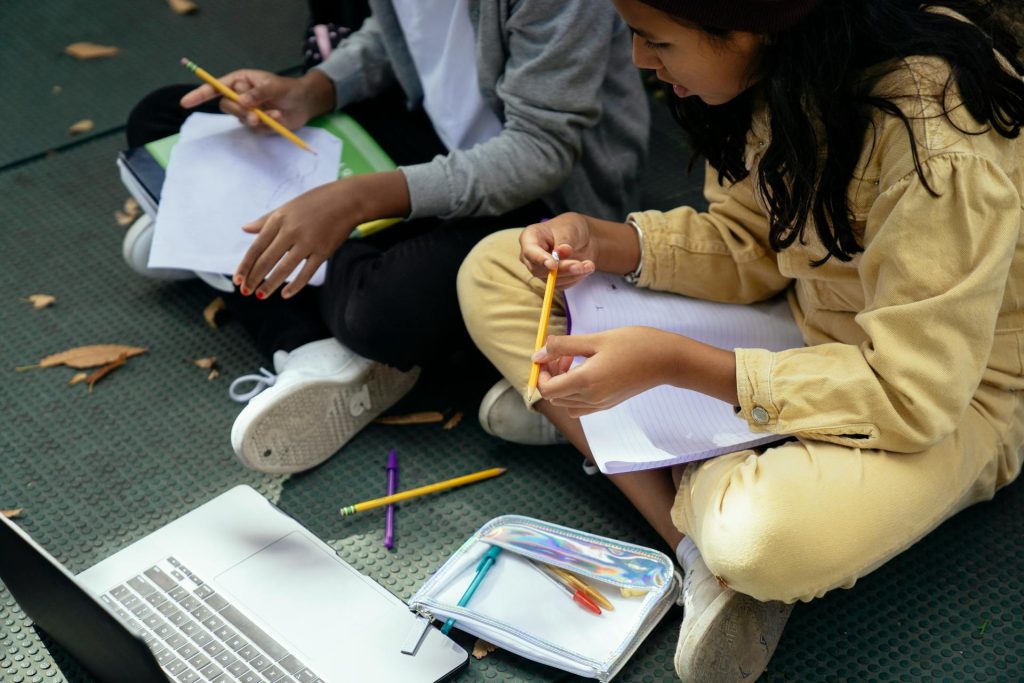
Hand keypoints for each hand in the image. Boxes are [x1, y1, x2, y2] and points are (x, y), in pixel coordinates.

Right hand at [180, 69, 334, 131]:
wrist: (304, 103)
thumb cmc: (288, 88)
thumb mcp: (274, 86)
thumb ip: (258, 92)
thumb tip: (241, 101)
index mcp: (240, 81)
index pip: (215, 87)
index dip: (199, 94)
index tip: (185, 103)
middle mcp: (240, 96)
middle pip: (226, 106)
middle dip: (240, 111)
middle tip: (256, 114)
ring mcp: (248, 111)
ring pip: (240, 118)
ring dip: (257, 118)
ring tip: (274, 113)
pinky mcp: (257, 124)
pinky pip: (255, 128)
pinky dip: (267, 124)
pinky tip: (278, 117)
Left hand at [234, 171, 409, 298]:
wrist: (348, 200)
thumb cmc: (316, 202)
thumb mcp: (288, 207)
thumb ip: (266, 220)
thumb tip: (245, 229)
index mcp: (279, 220)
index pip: (256, 247)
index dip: (245, 266)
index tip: (237, 280)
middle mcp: (291, 231)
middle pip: (267, 260)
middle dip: (254, 278)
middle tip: (245, 292)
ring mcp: (308, 242)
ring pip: (284, 269)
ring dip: (270, 285)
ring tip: (260, 296)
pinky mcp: (323, 251)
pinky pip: (306, 273)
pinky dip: (295, 285)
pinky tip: (285, 295)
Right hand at [519, 213, 597, 287]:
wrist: (581, 238)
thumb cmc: (570, 228)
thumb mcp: (569, 228)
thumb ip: (565, 240)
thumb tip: (562, 251)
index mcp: (529, 238)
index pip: (530, 252)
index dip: (540, 260)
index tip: (553, 265)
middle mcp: (531, 256)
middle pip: (539, 270)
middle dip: (562, 269)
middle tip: (580, 266)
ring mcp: (540, 270)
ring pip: (551, 281)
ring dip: (573, 274)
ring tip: (589, 265)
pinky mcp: (551, 280)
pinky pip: (562, 285)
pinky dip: (576, 278)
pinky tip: (585, 268)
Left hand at [535, 328, 739, 414]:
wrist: (666, 360)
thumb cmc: (634, 343)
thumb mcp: (595, 339)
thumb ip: (564, 346)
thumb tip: (537, 353)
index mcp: (586, 381)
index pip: (547, 389)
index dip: (542, 372)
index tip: (550, 354)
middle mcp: (591, 398)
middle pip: (554, 397)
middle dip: (551, 376)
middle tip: (564, 354)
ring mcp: (600, 404)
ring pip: (565, 403)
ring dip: (562, 384)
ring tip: (576, 361)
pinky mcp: (608, 404)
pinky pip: (580, 406)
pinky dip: (574, 393)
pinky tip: (587, 372)